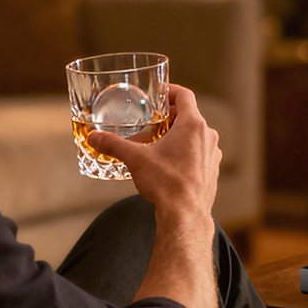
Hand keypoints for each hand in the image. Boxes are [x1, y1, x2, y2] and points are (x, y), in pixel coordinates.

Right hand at [87, 84, 220, 225]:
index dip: (171, 91)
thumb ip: (114, 145)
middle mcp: (207, 137)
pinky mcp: (211, 172)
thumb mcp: (135, 159)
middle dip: (170, 117)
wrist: (185, 216)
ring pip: (195, 137)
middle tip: (152, 121)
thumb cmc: (167, 184)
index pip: (185, 95)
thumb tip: (94, 137)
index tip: (159, 94)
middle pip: (189, 116)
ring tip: (158, 144)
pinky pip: (199, 154)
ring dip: (178, 136)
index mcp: (193, 126)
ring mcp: (212, 155)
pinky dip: (185, 153)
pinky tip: (168, 164)